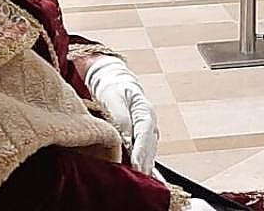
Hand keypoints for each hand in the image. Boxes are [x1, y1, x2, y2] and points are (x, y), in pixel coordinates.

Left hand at [84, 55, 158, 173]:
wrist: (114, 82)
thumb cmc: (113, 88)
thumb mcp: (113, 98)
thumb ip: (121, 119)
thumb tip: (126, 139)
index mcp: (145, 110)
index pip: (145, 133)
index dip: (141, 151)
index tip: (137, 165)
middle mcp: (149, 123)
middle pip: (149, 147)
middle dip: (144, 164)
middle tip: (138, 178)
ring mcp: (147, 131)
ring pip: (148, 152)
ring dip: (144, 166)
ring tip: (140, 181)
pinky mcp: (140, 138)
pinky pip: (144, 154)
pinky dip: (143, 165)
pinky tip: (142, 176)